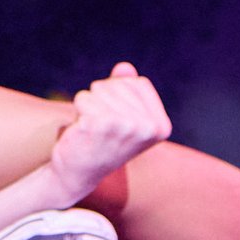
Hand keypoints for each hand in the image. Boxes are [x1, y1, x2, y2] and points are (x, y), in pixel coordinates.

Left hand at [50, 62, 171, 200]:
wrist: (78, 173)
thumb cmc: (100, 141)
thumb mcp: (120, 115)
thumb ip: (125, 89)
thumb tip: (124, 67)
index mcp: (161, 126)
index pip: (136, 83)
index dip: (118, 94)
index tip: (116, 120)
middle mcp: (148, 127)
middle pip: (116, 85)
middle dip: (101, 99)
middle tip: (100, 127)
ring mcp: (126, 126)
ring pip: (98, 89)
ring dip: (89, 104)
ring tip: (92, 128)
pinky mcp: (101, 125)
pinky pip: (84, 98)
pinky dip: (78, 109)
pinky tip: (82, 129)